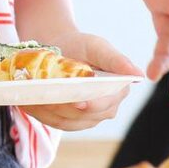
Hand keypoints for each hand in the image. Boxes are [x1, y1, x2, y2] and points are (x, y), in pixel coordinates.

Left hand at [19, 30, 140, 130]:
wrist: (57, 47)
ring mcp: (86, 118)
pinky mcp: (68, 121)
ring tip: (34, 98)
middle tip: (47, 98)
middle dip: (65, 108)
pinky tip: (29, 102)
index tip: (79, 101)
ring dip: (49, 111)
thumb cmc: (80, 45)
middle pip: (85, 117)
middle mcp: (106, 108)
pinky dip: (41, 113)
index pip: (106, 104)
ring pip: (67, 122)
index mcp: (117, 91)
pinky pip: (54, 122)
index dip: (93, 105)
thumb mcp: (97, 47)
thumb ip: (116, 60)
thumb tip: (139, 75)